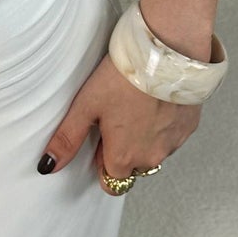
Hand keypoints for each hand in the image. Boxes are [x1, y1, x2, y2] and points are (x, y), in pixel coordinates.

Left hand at [38, 51, 199, 191]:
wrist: (166, 55)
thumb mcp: (86, 106)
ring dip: (145, 138)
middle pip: (132, 167)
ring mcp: (173, 144)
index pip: (110, 181)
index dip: (102, 160)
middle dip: (124, 149)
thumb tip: (48, 165)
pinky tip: (155, 102)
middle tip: (118, 116)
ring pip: (154, 152)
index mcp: (124, 158)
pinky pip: (172, 136)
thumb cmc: (125, 79)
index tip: (102, 138)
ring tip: (137, 106)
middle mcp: (151, 157)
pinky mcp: (189, 128)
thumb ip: (67, 140)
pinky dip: (163, 125)